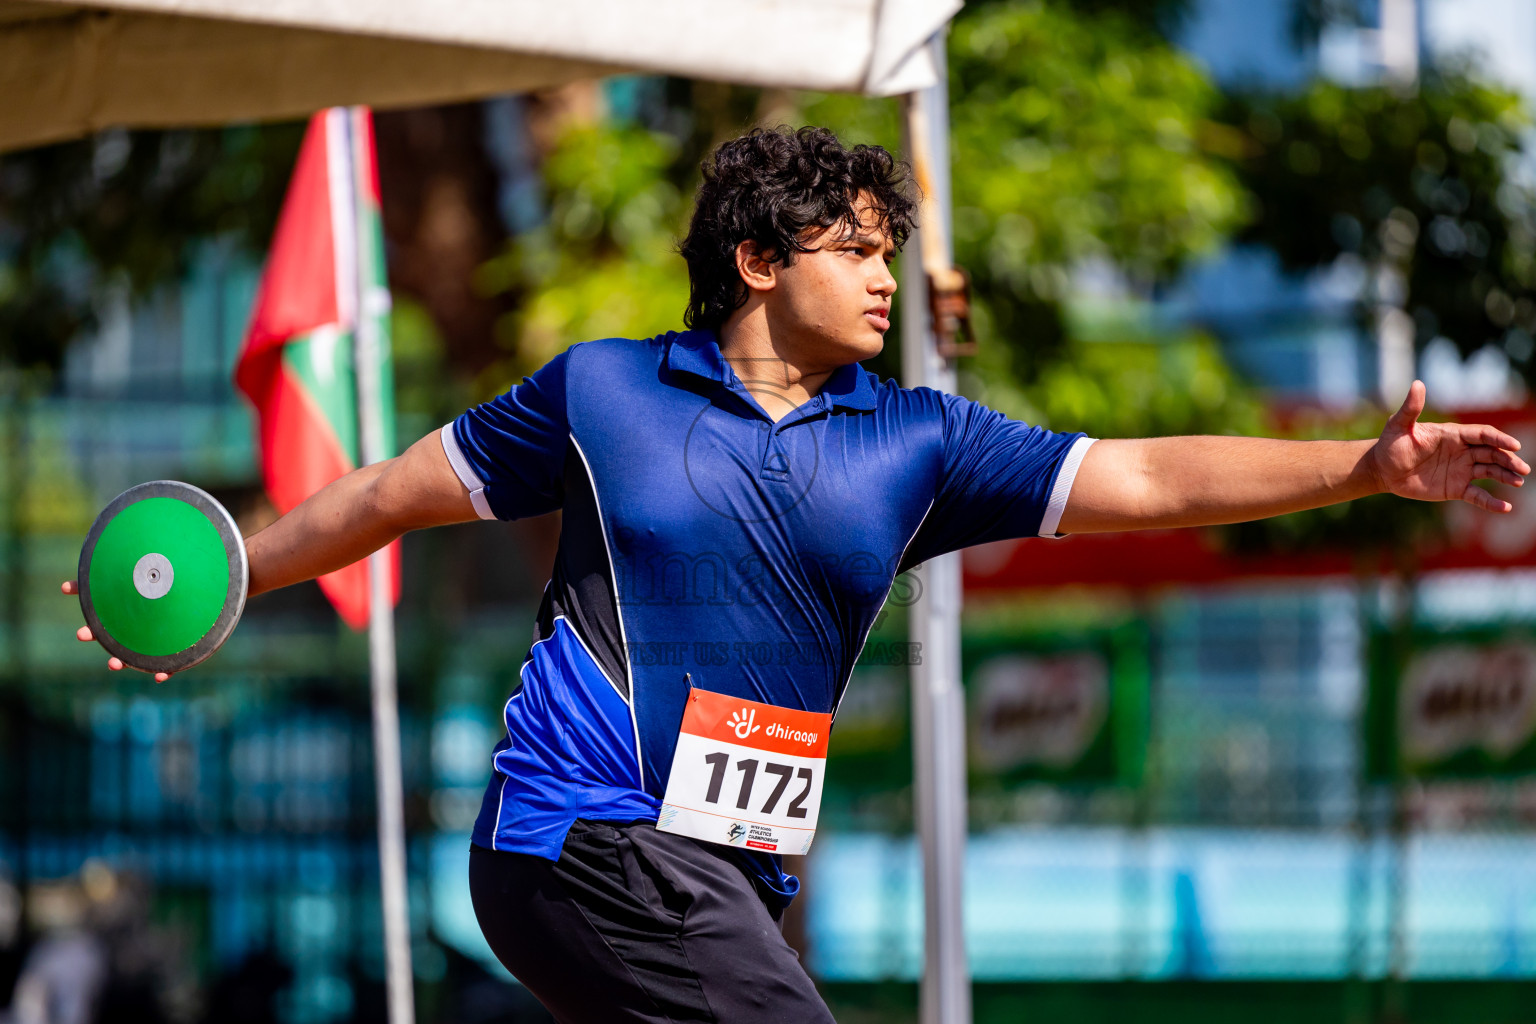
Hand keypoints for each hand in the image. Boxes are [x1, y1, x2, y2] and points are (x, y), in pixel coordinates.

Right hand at [60, 581, 171, 682]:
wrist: (196, 587)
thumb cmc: (160, 582)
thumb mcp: (129, 577)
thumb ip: (97, 582)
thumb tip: (63, 587)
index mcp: (126, 618)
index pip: (105, 628)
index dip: (91, 632)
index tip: (80, 634)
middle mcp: (139, 631)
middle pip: (117, 642)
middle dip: (102, 643)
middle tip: (86, 639)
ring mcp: (157, 640)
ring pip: (139, 657)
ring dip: (124, 663)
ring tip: (113, 664)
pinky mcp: (178, 648)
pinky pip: (172, 665)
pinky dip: (164, 671)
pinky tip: (159, 676)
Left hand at [1370, 381, 1530, 512]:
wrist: (1382, 469)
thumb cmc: (1390, 444)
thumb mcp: (1398, 426)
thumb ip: (1411, 408)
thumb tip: (1417, 384)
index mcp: (1453, 435)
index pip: (1483, 435)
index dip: (1499, 439)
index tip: (1514, 446)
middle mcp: (1462, 451)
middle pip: (1492, 453)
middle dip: (1509, 460)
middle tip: (1523, 469)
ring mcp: (1461, 470)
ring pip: (1490, 472)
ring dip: (1506, 476)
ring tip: (1518, 482)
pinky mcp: (1456, 488)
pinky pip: (1477, 495)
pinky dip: (1491, 502)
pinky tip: (1505, 508)